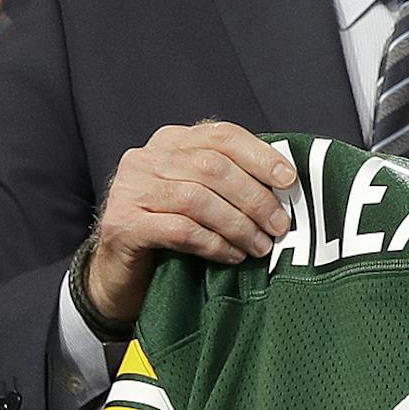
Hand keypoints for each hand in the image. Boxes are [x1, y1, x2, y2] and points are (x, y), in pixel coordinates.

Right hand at [88, 121, 296, 322]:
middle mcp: (146, 158)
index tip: (289, 181)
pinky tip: (232, 256)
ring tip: (259, 246)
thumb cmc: (170, 232)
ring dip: (238, 225)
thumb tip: (286, 186)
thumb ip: (232, 182)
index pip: (223, 136)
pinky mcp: (122, 224)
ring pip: (197, 199)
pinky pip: (180, 230)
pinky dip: (214, 243)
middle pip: (213, 167)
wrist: (118, 274)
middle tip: (279, 226)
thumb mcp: (202, 197)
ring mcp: (130, 189)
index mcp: (171, 141)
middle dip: (254, 198)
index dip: (260, 156)